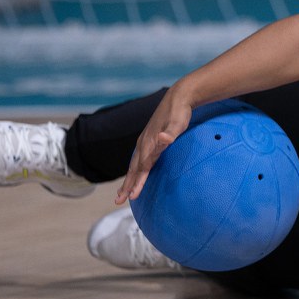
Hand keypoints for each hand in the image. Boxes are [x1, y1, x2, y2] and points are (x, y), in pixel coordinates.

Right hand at [115, 87, 192, 203]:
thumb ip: (171, 133)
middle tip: (118, 201)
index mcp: (150, 143)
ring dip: (129, 179)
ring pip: (135, 164)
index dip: (137, 182)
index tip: (131, 197)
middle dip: (127, 185)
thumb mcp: (178, 124)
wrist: (178, 98)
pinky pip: (140, 158)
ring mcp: (146, 141)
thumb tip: (164, 139)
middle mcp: (145, 143)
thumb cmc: (180, 113)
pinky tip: (136, 173)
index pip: (143, 168)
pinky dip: (135, 169)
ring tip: (123, 192)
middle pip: (134, 169)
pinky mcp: (149, 139)